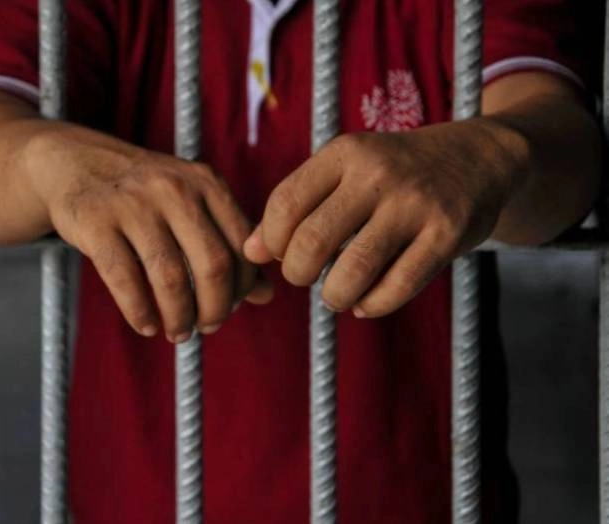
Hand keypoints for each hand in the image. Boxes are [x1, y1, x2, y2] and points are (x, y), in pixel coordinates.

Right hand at [24, 126, 272, 341]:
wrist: (76, 162)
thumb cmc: (145, 195)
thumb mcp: (192, 204)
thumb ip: (229, 243)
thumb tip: (266, 295)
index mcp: (206, 183)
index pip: (241, 246)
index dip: (241, 288)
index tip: (230, 308)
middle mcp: (174, 188)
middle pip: (212, 264)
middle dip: (215, 308)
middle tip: (207, 326)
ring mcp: (133, 204)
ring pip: (169, 277)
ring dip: (178, 316)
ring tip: (177, 332)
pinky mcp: (96, 221)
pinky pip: (124, 278)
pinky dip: (139, 311)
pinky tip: (146, 324)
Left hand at [243, 121, 524, 317]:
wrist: (477, 157)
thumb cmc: (393, 173)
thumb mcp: (345, 170)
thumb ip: (298, 205)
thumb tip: (250, 253)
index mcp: (344, 153)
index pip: (284, 204)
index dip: (273, 242)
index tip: (284, 253)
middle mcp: (377, 173)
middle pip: (311, 242)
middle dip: (298, 274)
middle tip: (306, 278)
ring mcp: (415, 203)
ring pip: (353, 270)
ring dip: (334, 296)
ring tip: (336, 295)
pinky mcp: (448, 233)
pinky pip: (398, 286)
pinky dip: (373, 305)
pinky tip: (366, 303)